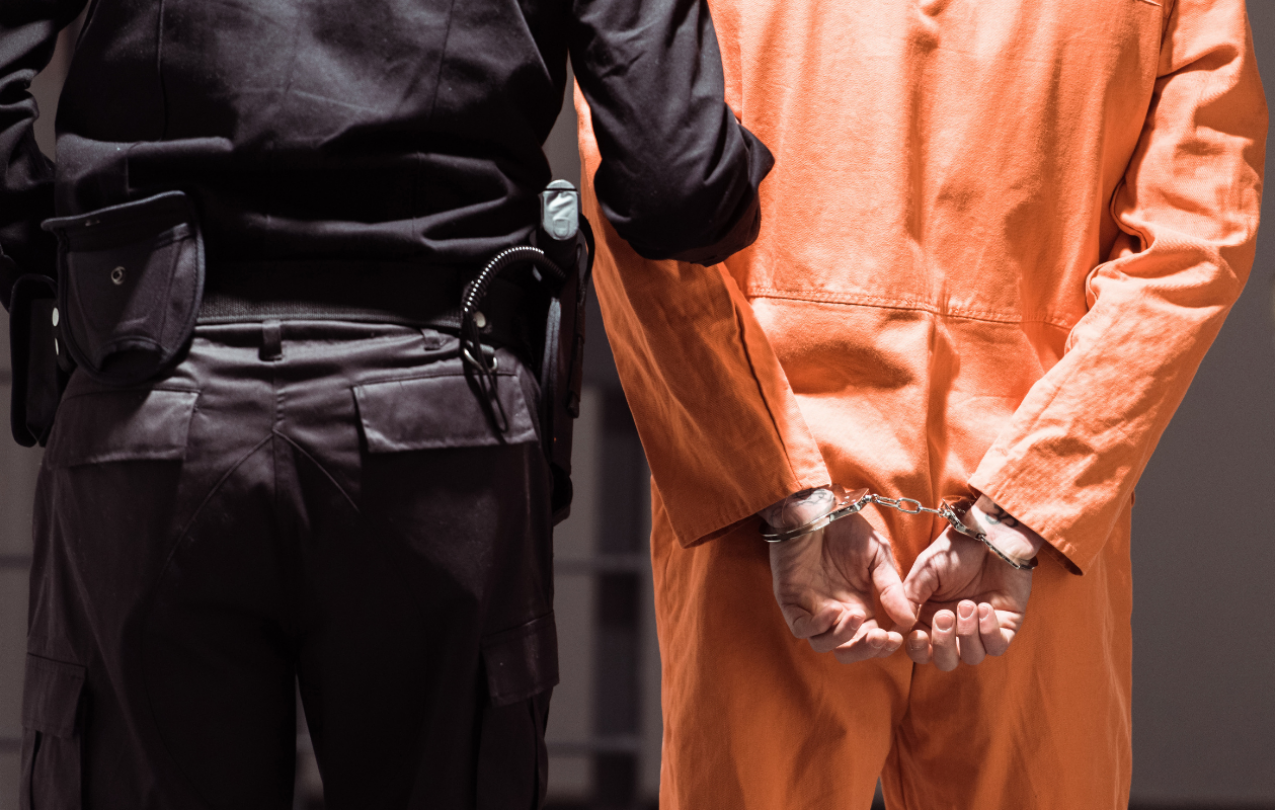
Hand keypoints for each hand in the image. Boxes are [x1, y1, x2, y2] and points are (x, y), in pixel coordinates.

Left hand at [766, 495, 916, 663]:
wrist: (817, 509)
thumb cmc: (847, 529)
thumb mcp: (878, 556)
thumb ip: (891, 588)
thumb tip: (908, 620)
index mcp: (859, 605)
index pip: (871, 640)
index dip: (883, 646)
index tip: (896, 637)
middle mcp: (836, 612)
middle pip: (848, 649)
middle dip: (865, 649)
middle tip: (879, 637)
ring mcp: (812, 608)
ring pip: (824, 644)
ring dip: (843, 638)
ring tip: (855, 616)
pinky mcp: (790, 601)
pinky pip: (801, 629)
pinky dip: (818, 627)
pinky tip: (833, 610)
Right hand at [902, 496, 1043, 670]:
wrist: (990, 534)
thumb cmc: (955, 549)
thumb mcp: (924, 570)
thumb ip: (910, 598)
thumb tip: (900, 628)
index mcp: (929, 617)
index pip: (920, 649)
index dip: (918, 649)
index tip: (918, 634)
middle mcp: (954, 629)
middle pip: (945, 661)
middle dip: (944, 644)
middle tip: (945, 616)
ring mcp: (980, 630)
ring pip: (971, 657)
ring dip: (967, 634)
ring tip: (969, 604)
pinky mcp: (1004, 626)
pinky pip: (996, 647)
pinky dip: (988, 632)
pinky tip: (985, 608)